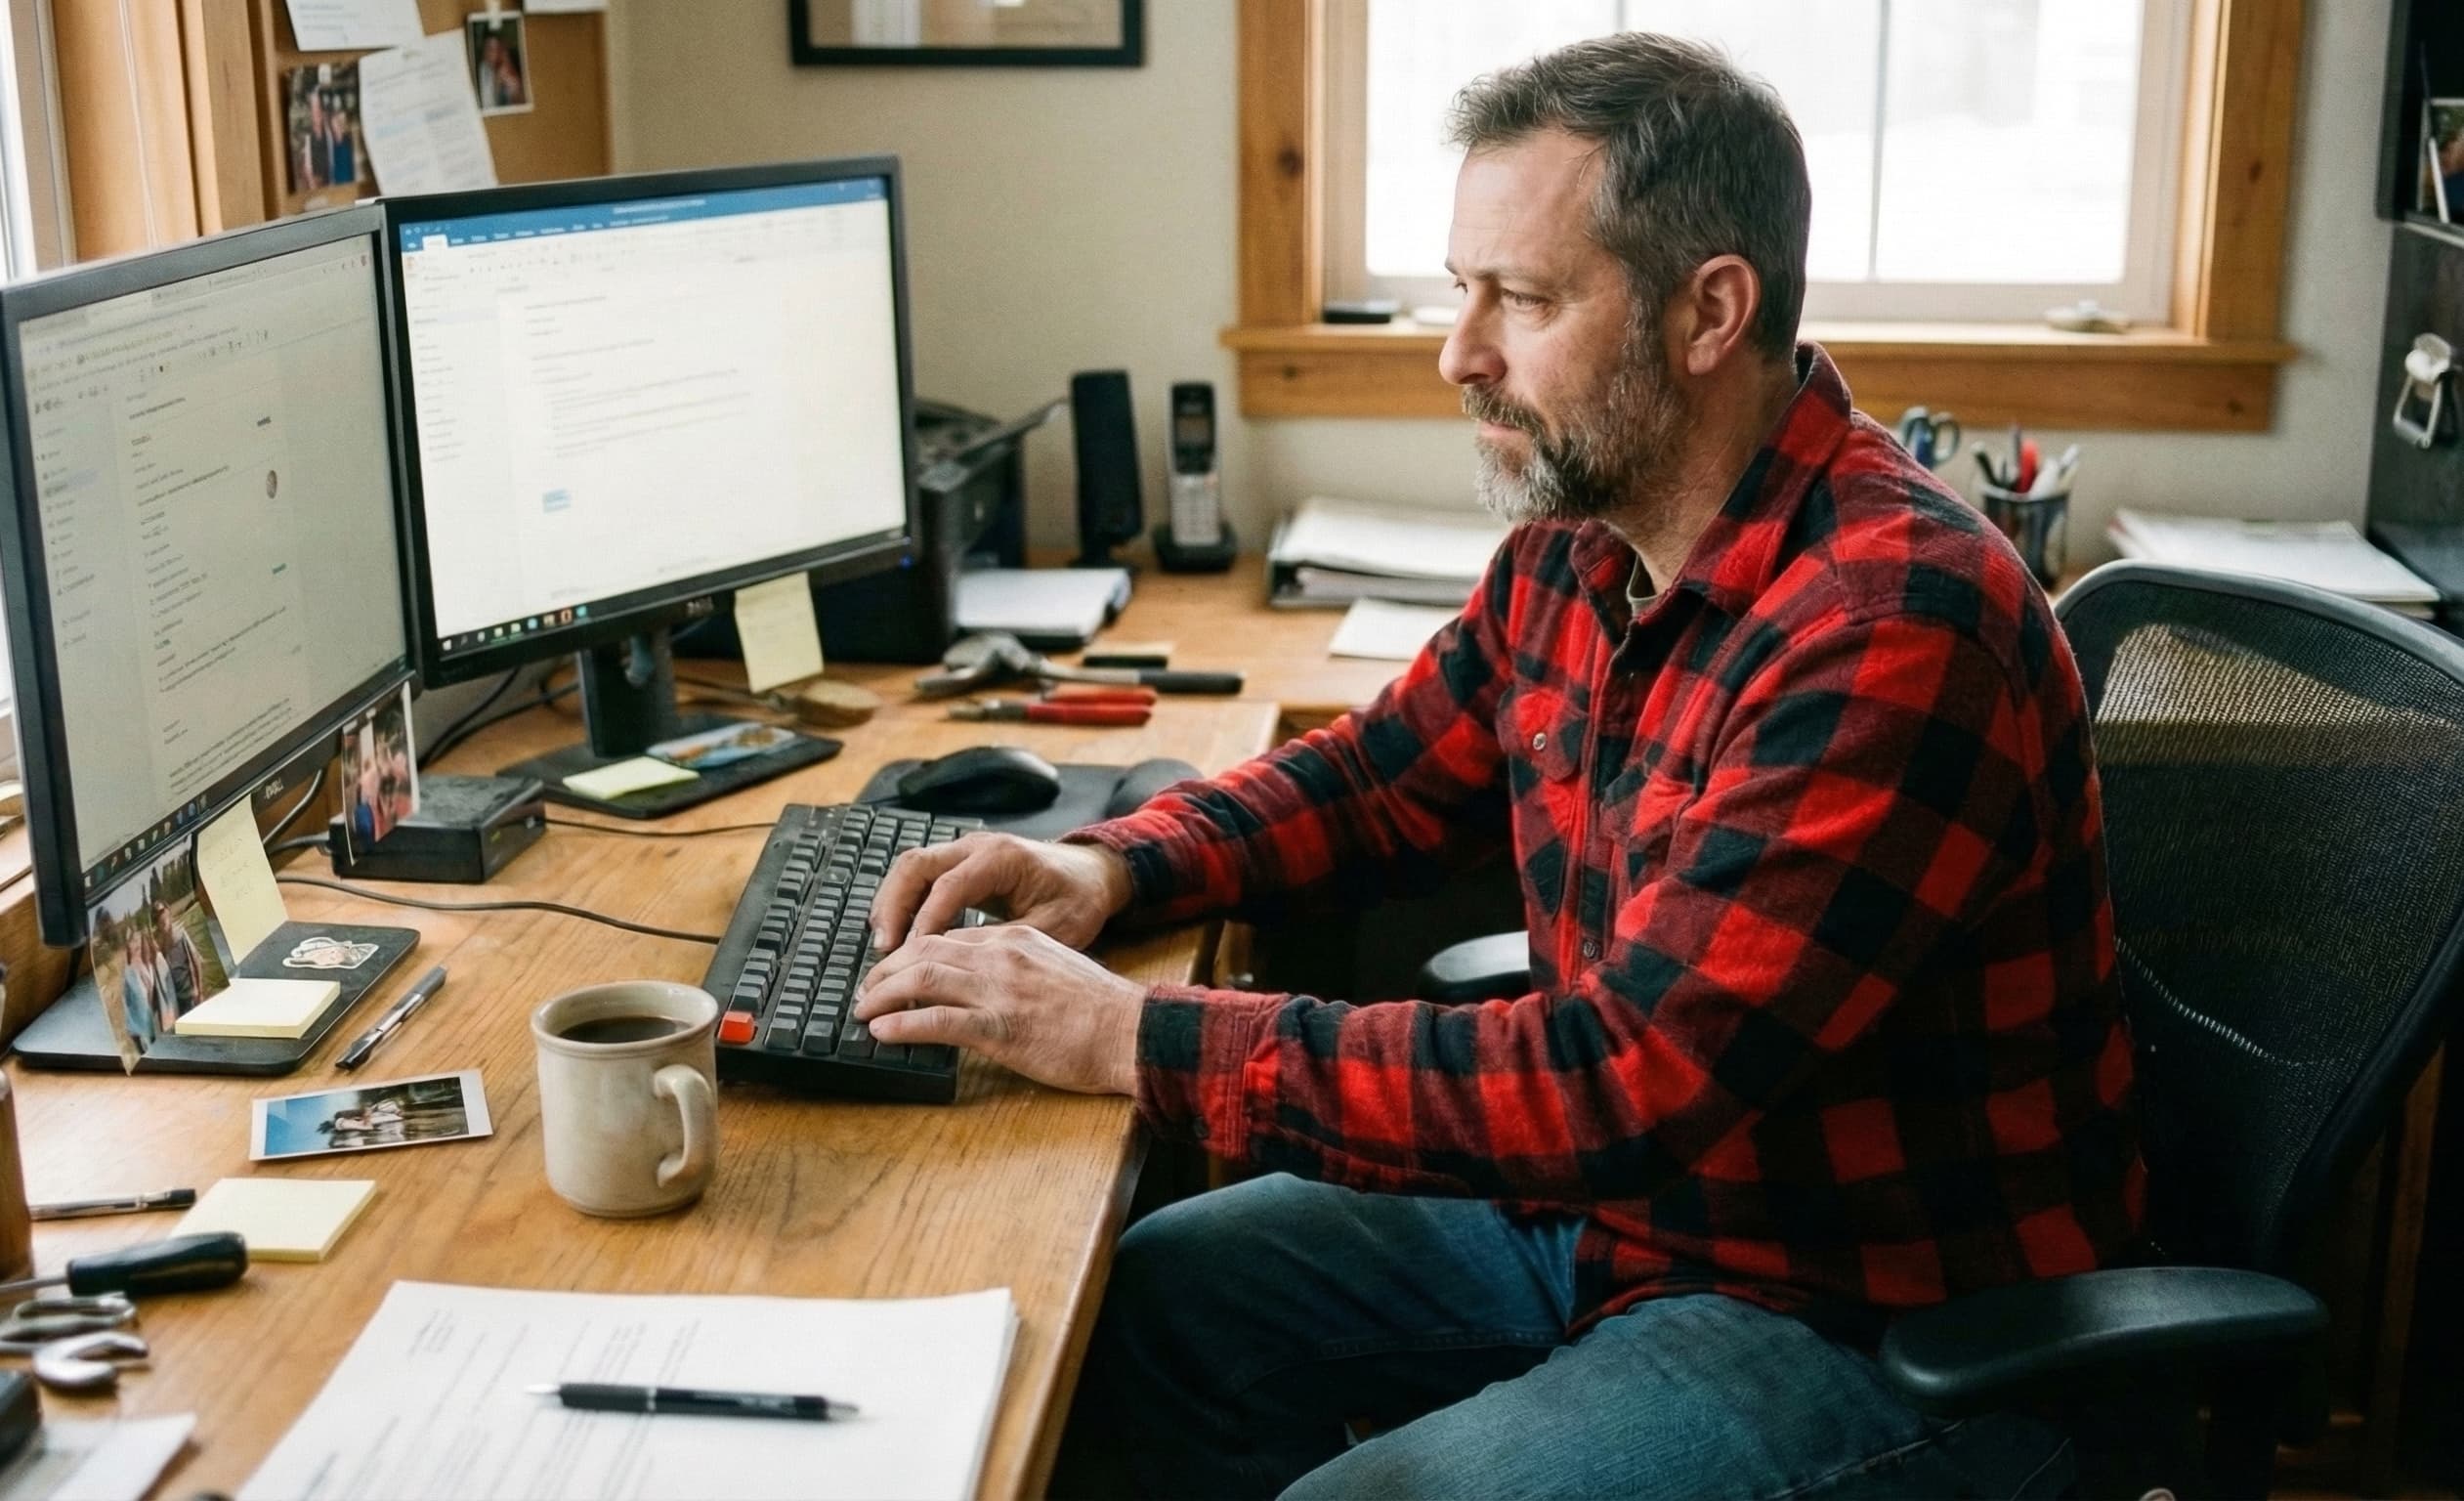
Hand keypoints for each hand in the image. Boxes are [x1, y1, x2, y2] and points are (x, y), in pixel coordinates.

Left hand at [853, 925, 1144, 1094]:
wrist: (1132, 1031)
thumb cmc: (1101, 1011)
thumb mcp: (1056, 969)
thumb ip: (1019, 967)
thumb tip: (986, 984)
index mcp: (1016, 939)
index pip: (948, 937)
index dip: (912, 953)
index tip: (893, 970)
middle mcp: (1002, 955)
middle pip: (925, 950)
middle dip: (886, 969)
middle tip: (866, 989)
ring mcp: (999, 990)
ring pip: (922, 978)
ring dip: (883, 994)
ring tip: (863, 1010)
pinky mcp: (1000, 1028)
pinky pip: (937, 1021)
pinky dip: (902, 1025)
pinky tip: (883, 1032)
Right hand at [868, 832, 1132, 952]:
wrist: (1091, 874)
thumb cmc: (1076, 900)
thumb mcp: (1053, 927)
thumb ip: (1006, 941)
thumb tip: (959, 963)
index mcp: (1002, 858)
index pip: (949, 885)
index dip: (925, 919)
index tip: (911, 953)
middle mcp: (977, 846)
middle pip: (916, 864)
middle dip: (894, 906)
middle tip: (884, 948)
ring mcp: (965, 850)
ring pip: (911, 866)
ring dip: (891, 902)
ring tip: (883, 944)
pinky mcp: (959, 862)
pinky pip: (920, 875)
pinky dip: (903, 900)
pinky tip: (896, 933)